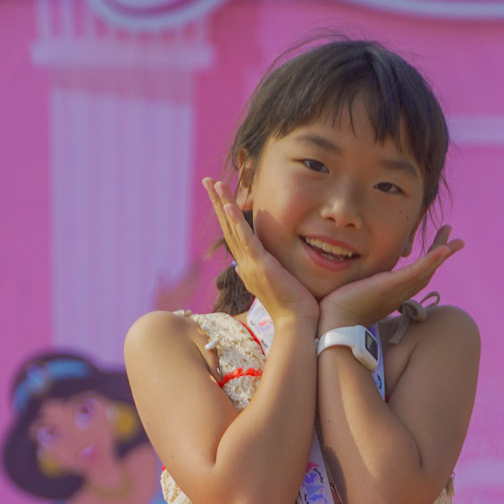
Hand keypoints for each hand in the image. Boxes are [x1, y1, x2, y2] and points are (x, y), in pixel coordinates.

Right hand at [203, 179, 318, 330]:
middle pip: (226, 227)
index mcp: (249, 266)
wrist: (297, 323)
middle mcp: (245, 264)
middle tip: (207, 180)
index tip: (218, 194)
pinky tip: (228, 206)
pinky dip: (236, 223)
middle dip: (217, 202)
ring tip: (214, 184)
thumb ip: (259, 272)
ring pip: (232, 229)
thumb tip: (244, 268)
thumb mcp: (274, 284)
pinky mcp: (261, 266)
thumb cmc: (291, 306)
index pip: (233, 234)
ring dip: (222, 204)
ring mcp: (251, 265)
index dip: (224, 213)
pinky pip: (246, 240)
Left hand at [317, 225, 463, 333]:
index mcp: (392, 294)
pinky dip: (431, 260)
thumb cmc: (339, 313)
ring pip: (427, 270)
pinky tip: (444, 248)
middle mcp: (400, 293)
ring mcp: (397, 289)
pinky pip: (417, 271)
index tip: (438, 248)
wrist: (335, 323)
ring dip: (442, 252)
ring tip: (453, 239)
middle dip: (441, 254)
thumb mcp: (354, 294)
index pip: (416, 275)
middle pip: (428, 272)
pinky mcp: (392, 286)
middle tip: (454, 239)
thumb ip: (361, 287)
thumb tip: (354, 282)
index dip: (430, 262)